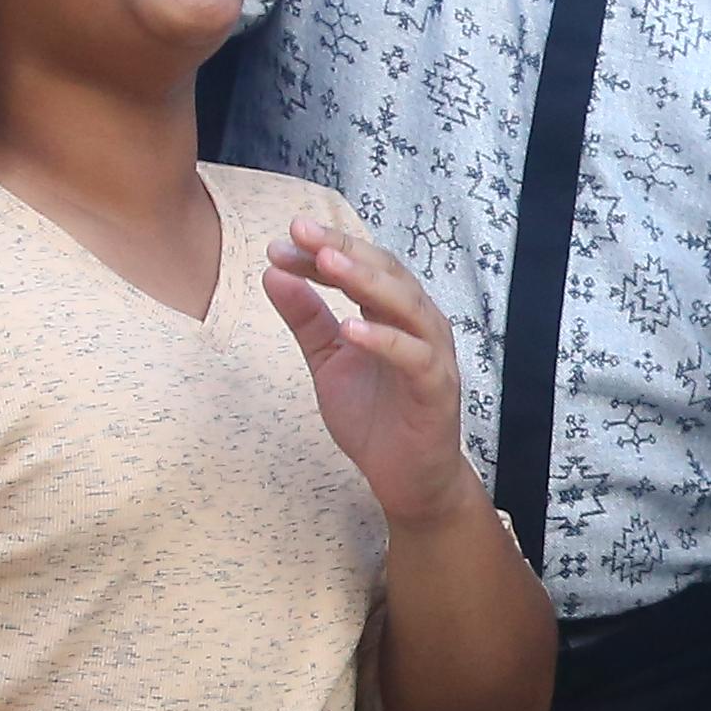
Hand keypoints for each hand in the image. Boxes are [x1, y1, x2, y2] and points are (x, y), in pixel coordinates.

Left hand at [264, 215, 479, 525]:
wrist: (407, 479)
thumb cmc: (374, 417)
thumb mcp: (328, 361)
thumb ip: (306, 319)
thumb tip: (273, 273)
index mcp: (392, 312)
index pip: (360, 267)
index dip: (323, 251)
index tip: (282, 241)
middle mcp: (418, 323)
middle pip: (385, 272)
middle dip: (342, 250)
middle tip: (302, 232)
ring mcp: (432, 353)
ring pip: (404, 304)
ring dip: (365, 282)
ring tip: (327, 264)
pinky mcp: (437, 387)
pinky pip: (413, 356)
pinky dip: (384, 339)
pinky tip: (351, 328)